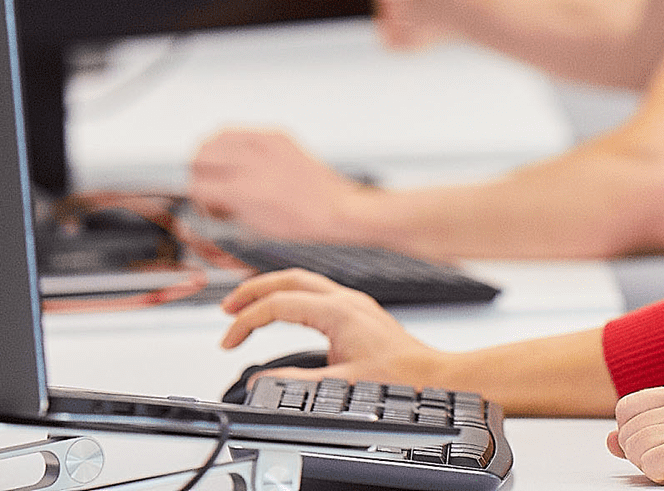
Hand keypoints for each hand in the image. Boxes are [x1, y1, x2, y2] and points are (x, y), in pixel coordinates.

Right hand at [188, 129, 369, 240]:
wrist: (333, 207)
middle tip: (210, 183)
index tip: (204, 201)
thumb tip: (207, 198)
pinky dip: (234, 143)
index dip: (197, 197)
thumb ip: (224, 207)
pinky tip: (242, 156)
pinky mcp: (276, 135)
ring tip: (223, 167)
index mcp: (241, 192)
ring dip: (212, 153)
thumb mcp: (252, 225)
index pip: (196, 186)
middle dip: (199, 172)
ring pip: (215, 137)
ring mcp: (263, 144)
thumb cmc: (298, 222)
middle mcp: (250, 163)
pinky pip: (241, 131)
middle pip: (199, 156)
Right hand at [220, 269, 443, 386]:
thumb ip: (298, 383)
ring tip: (247, 306)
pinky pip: (315, 292)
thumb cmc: (401, 379)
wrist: (436, 378)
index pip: (279, 304)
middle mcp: (346, 299)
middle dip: (253, 290)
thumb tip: (262, 381)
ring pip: (303, 281)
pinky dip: (291, 297)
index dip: (247, 321)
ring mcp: (353, 303)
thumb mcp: (341, 385)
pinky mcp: (359, 312)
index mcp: (338, 311)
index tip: (229, 340)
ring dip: (272, 289)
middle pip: (288, 278)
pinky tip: (285, 312)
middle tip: (227, 308)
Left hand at [607, 382, 663, 490]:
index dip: (629, 434)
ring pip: (636, 445)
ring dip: (650, 467)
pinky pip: (651, 463)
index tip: (649, 449)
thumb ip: (649, 433)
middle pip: (628, 428)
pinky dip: (660, 476)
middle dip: (639, 455)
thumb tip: (611, 440)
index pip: (628, 406)